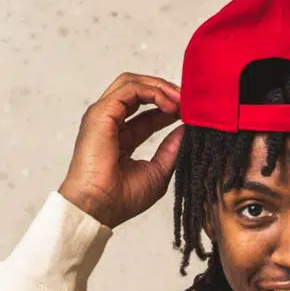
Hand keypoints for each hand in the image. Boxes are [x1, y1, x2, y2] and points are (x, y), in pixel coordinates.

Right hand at [58, 73, 186, 228]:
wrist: (99, 207)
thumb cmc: (121, 199)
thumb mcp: (157, 172)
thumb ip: (170, 149)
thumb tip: (185, 129)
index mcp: (121, 138)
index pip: (147, 113)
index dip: (169, 107)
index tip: (190, 112)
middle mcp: (110, 123)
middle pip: (137, 91)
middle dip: (165, 90)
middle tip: (188, 100)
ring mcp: (103, 116)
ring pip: (131, 83)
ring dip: (159, 86)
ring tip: (180, 99)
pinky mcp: (101, 113)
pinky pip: (129, 88)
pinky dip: (152, 91)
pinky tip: (169, 105)